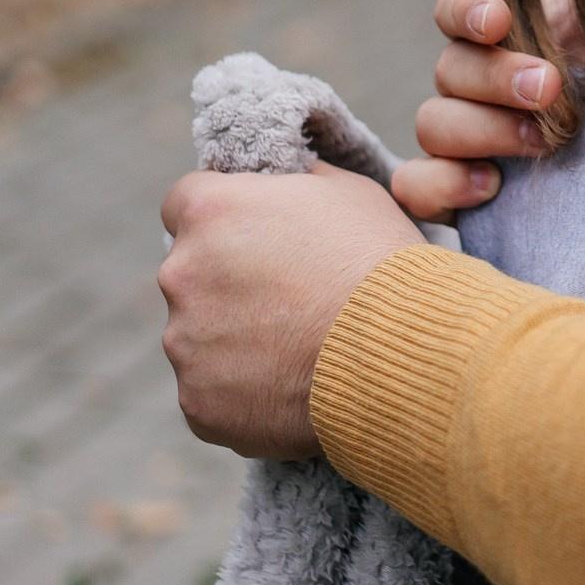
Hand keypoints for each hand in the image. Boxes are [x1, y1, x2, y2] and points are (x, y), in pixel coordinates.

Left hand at [159, 161, 427, 457]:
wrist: (402, 352)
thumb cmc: (381, 263)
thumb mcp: (348, 192)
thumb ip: (293, 185)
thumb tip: (279, 182)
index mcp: (211, 211)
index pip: (185, 204)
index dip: (224, 219)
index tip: (256, 237)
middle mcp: (181, 273)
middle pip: (191, 273)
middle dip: (229, 283)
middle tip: (292, 298)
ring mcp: (184, 344)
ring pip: (201, 336)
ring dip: (237, 338)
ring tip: (302, 347)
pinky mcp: (198, 402)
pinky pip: (213, 391)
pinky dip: (245, 390)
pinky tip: (294, 385)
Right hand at [395, 0, 584, 220]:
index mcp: (506, 34)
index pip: (457, 9)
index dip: (467, 11)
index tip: (499, 20)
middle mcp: (475, 83)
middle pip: (450, 69)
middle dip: (497, 77)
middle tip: (550, 88)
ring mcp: (464, 137)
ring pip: (432, 123)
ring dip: (483, 129)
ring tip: (542, 140)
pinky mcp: (458, 190)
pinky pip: (418, 187)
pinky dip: (442, 185)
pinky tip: (491, 186)